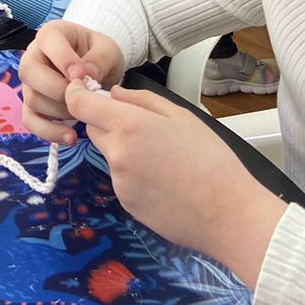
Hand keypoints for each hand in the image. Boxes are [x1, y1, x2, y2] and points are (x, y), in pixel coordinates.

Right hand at [18, 21, 124, 143]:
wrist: (98, 70)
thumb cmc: (99, 55)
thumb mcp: (108, 50)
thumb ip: (100, 58)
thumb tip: (87, 75)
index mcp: (51, 35)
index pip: (47, 41)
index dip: (63, 59)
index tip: (83, 75)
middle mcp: (33, 56)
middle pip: (29, 72)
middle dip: (57, 89)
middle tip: (82, 97)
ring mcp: (30, 83)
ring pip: (32, 98)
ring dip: (59, 110)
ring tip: (84, 112)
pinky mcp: (32, 105)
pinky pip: (30, 121)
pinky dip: (49, 132)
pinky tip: (71, 137)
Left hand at [65, 82, 286, 285]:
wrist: (228, 214)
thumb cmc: (211, 159)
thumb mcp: (182, 116)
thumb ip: (143, 100)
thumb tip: (114, 93)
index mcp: (129, 126)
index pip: (80, 104)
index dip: (76, 94)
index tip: (83, 91)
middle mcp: (116, 154)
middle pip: (94, 129)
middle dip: (108, 123)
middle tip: (144, 128)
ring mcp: (118, 183)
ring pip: (110, 155)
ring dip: (124, 151)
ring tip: (163, 159)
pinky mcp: (125, 204)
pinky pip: (122, 180)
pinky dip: (134, 176)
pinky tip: (164, 181)